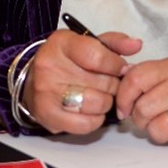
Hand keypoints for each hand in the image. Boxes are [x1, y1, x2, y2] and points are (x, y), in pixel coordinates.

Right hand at [23, 30, 140, 133]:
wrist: (32, 81)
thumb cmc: (65, 62)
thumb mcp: (87, 44)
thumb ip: (113, 43)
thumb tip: (136, 44)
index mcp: (61, 43)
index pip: (98, 56)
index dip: (116, 65)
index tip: (120, 69)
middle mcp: (50, 66)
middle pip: (103, 82)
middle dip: (112, 84)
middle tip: (106, 83)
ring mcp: (47, 92)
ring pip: (98, 103)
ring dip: (106, 102)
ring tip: (99, 96)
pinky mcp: (48, 115)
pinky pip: (87, 123)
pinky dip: (95, 119)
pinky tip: (90, 110)